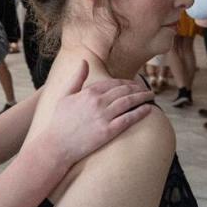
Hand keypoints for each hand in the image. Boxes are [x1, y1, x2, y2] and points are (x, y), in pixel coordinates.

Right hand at [24, 61, 153, 173]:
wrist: (56, 145)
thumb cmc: (59, 121)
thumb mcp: (65, 96)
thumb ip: (77, 78)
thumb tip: (84, 61)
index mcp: (88, 92)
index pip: (113, 82)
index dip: (126, 82)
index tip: (134, 83)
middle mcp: (97, 102)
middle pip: (123, 90)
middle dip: (138, 88)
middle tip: (146, 89)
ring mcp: (103, 116)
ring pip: (129, 102)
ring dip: (142, 97)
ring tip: (150, 96)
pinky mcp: (108, 131)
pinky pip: (128, 119)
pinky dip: (140, 112)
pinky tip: (148, 109)